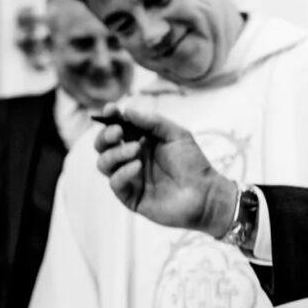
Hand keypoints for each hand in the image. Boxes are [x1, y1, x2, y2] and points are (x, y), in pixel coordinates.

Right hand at [93, 105, 235, 235]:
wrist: (205, 193)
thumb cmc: (192, 163)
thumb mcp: (176, 134)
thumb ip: (152, 121)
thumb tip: (126, 111)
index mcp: (138, 143)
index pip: (116, 130)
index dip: (109, 119)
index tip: (111, 110)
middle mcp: (130, 160)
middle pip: (102, 147)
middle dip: (105, 136)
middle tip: (118, 132)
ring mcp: (129, 178)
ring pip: (103, 164)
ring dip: (115, 153)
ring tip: (136, 150)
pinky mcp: (130, 197)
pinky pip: (115, 183)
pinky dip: (123, 172)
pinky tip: (137, 167)